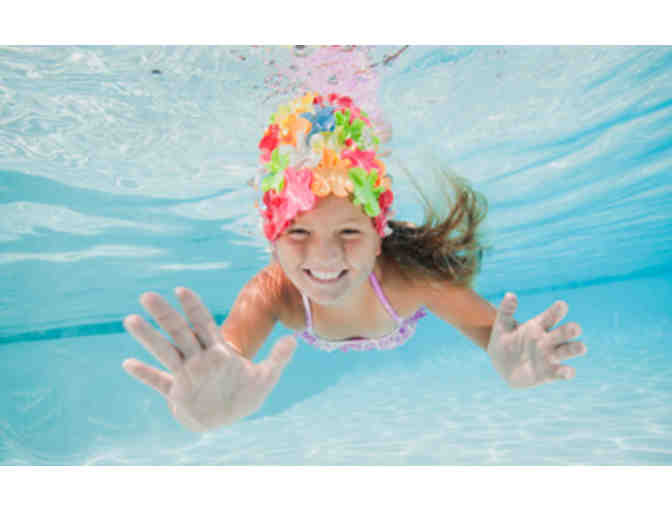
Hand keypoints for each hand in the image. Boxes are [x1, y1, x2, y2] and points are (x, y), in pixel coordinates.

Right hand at [122, 287, 296, 431]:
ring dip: (149, 338)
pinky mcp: (177, 393)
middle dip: (165, 315)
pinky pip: (158, 382)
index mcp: (218, 351)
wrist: (229, 418)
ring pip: (165, 352)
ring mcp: (186, 375)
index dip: (194, 307)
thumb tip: (294, 340)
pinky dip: (144, 374)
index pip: (204, 324)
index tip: (180, 290)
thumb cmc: (245, 395)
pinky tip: (127, 364)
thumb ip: (278, 359)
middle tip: (147, 296)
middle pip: (179, 332)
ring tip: (131, 319)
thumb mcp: (266, 378)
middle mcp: (198, 359)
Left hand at [487, 292, 586, 388]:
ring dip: (575, 349)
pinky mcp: (548, 373)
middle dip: (570, 331)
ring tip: (581, 347)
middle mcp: (548, 340)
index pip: (551, 316)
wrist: (500, 364)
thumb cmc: (504, 341)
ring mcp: (549, 356)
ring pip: (567, 351)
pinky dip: (566, 372)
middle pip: (563, 333)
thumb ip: (506, 310)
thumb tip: (510, 294)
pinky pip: (560, 373)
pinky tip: (568, 370)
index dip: (557, 310)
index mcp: (538, 326)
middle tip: (575, 328)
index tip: (562, 305)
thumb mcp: (501, 325)